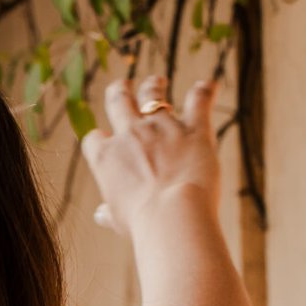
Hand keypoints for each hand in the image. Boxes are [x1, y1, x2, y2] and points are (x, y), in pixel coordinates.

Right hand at [79, 72, 221, 240]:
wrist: (172, 216)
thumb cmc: (142, 224)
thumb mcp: (119, 220)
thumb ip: (109, 212)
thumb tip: (101, 215)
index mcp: (107, 157)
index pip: (95, 139)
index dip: (100, 141)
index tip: (104, 143)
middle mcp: (130, 134)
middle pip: (119, 101)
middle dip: (119, 91)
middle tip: (123, 86)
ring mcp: (162, 127)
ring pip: (153, 95)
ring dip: (153, 86)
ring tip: (157, 81)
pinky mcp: (193, 128)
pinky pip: (199, 100)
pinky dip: (205, 91)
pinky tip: (210, 85)